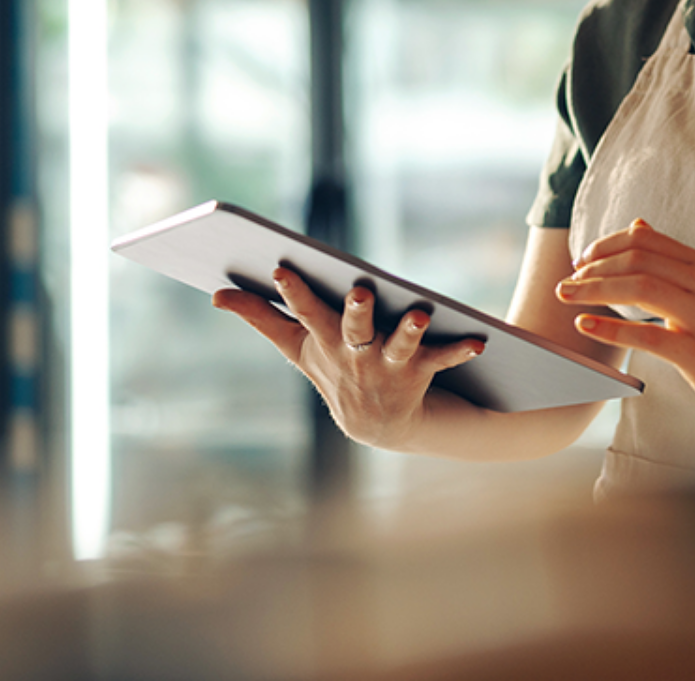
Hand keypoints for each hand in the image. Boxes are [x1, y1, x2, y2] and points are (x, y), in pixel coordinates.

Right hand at [213, 268, 484, 450]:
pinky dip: (459, 350)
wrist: (378, 425)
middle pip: (353, 328)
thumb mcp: (297, 346)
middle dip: (355, 312)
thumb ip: (260, 317)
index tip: (283, 268)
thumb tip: (215, 294)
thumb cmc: (334, 370)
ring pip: (399, 346)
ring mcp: (387, 366)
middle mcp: (354, 354)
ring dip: (409, 331)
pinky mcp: (419, 374)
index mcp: (324, 341)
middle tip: (360, 292)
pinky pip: (441, 359)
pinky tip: (479, 342)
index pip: (304, 312)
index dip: (294, 292)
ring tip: (418, 314)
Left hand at [555, 220, 694, 428]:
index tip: (582, 260)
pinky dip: (611, 329)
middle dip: (593, 268)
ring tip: (567, 296)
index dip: (606, 246)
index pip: (645, 240)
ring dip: (595, 290)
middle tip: (566, 282)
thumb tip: (637, 225)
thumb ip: (671, 259)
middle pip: (638, 261)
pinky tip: (585, 326)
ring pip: (640, 289)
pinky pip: (648, 337)